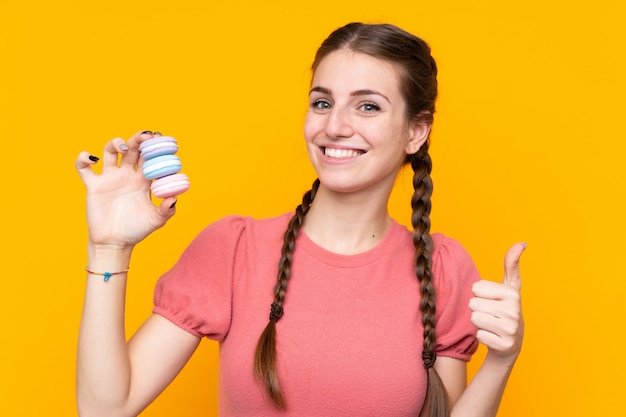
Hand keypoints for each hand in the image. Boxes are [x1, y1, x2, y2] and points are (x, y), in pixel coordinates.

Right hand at [75, 131, 176, 248]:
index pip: (151, 158)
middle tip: (146, 136)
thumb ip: (166, 210)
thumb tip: (174, 198)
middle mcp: (127, 175)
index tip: (164, 142)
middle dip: (139, 139)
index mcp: (144, 181)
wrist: (115, 243)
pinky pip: (84, 167)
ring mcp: (110, 178)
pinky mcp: (94, 185)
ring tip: (122, 146)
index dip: (157, 149)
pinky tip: (91, 158)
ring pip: (110, 151)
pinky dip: (83, 158)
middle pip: (133, 149)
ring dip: (115, 142)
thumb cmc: (137, 231)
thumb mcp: (155, 221)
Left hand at [469, 242, 526, 364]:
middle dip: (478, 309)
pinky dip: (482, 336)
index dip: (480, 295)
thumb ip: (511, 264)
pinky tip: (493, 337)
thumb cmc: (505, 309)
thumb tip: (522, 243)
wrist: (510, 344)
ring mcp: (511, 330)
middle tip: (491, 315)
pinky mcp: (505, 345)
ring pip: (474, 318)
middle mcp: (515, 311)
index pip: (475, 288)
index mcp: (513, 294)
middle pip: (473, 303)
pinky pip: (478, 335)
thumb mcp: (510, 287)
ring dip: (478, 323)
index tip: (492, 301)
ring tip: (491, 325)